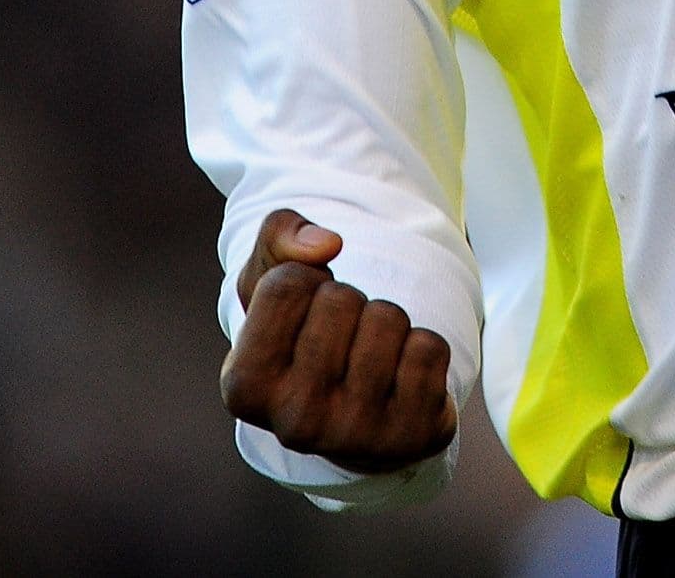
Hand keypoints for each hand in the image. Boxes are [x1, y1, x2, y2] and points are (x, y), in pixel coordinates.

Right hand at [219, 208, 457, 472]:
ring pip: (388, 318)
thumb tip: (328, 244)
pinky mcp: (412, 438)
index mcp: (244, 387)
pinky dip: (422, 345)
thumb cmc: (305, 337)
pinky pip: (430, 347)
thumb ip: (280, 236)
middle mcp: (295, 423)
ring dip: (387, 320)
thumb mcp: (271, 281)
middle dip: (347, 300)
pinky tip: (402, 377)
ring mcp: (356, 437)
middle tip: (340, 337)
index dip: (304, 280)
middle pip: (340, 299)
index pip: (287, 285)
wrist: (357, 418)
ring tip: (371, 354)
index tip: (302, 315)